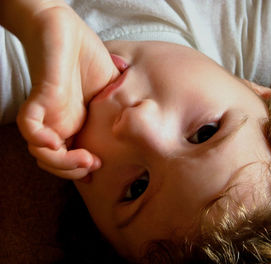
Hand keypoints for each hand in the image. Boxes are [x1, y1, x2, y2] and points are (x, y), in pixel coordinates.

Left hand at [15, 1, 118, 179]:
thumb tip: (140, 124)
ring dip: (59, 163)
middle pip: (54, 161)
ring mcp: (50, 112)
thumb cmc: (89, 58)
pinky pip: (29, 126)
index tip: (99, 165)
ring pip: (40, 151)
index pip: (71, 156)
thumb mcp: (113, 90)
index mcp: (77, 122)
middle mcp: (61, 122)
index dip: (80, 168)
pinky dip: (38, 139)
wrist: (68, 30)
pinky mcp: (40, 97)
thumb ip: (122, 108)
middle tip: (92, 164)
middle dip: (71, 171)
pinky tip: (54, 141)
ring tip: (84, 159)